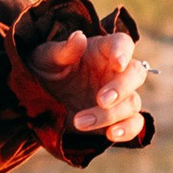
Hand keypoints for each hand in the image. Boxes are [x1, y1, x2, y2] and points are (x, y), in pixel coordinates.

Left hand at [32, 25, 153, 143]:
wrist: (36, 100)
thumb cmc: (44, 70)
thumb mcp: (46, 58)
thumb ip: (63, 50)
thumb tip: (79, 37)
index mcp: (102, 50)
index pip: (122, 43)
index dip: (124, 52)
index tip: (118, 63)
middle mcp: (116, 72)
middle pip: (136, 74)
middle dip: (121, 88)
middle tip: (101, 100)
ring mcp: (119, 97)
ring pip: (132, 103)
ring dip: (110, 115)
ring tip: (79, 121)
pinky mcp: (116, 119)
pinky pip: (134, 124)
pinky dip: (128, 130)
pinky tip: (112, 134)